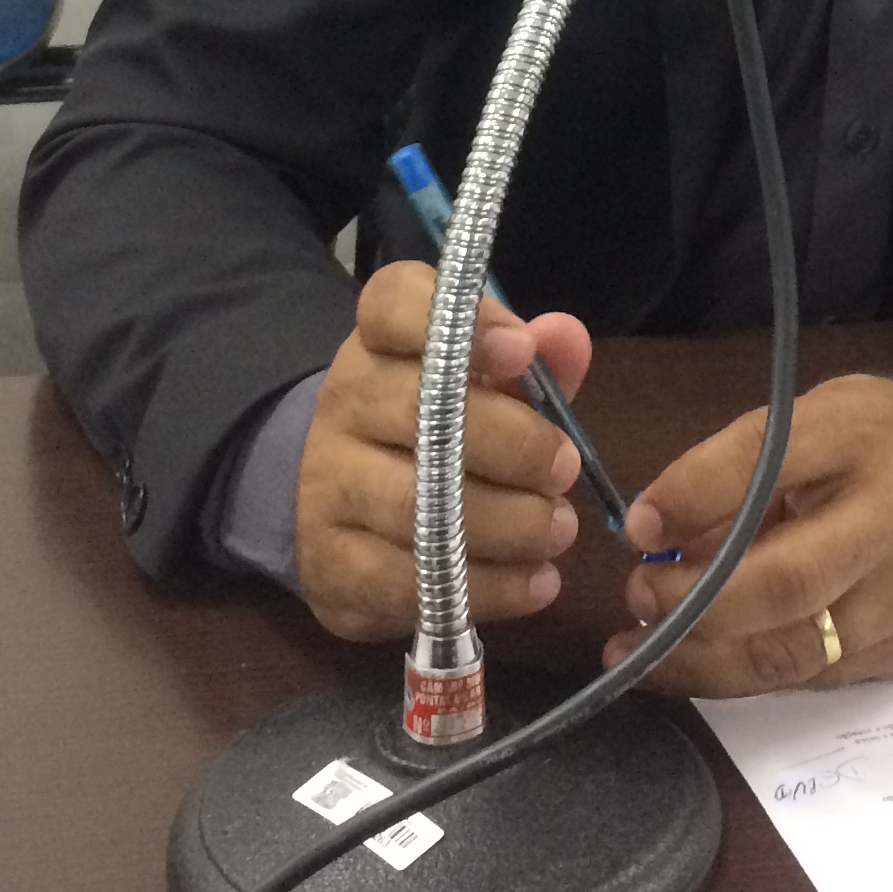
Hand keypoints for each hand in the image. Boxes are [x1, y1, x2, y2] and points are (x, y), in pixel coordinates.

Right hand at [293, 260, 595, 643]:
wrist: (344, 512)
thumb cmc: (438, 433)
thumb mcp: (488, 391)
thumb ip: (533, 366)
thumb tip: (565, 338)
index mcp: (380, 342)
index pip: (393, 303)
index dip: (462, 323)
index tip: (520, 351)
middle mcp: (342, 403)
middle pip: (420, 411)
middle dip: (511, 443)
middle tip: (565, 468)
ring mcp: (326, 486)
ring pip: (414, 506)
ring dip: (506, 523)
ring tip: (559, 529)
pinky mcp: (331, 565)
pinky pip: (407, 582)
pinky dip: (486, 588)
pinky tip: (536, 582)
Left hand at [605, 374, 892, 695]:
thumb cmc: (885, 440)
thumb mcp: (821, 417)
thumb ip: (743, 468)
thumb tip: (653, 533)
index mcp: (868, 437)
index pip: (770, 463)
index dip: (694, 496)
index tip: (637, 525)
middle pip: (787, 583)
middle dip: (694, 600)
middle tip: (637, 596)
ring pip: (793, 653)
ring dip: (702, 659)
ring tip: (642, 646)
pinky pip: (812, 677)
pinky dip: (744, 676)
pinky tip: (694, 664)